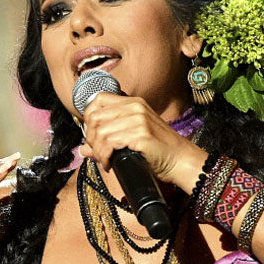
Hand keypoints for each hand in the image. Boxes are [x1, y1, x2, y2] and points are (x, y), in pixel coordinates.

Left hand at [76, 93, 205, 190]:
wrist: (181, 160)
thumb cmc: (158, 150)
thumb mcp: (131, 139)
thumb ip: (107, 139)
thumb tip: (82, 149)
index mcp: (132, 103)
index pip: (98, 99)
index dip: (89, 118)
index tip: (91, 135)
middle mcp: (135, 107)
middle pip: (95, 116)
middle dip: (90, 138)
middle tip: (97, 152)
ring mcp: (138, 119)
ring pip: (101, 132)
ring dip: (98, 151)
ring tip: (105, 160)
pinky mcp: (141, 134)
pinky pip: (110, 143)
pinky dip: (105, 156)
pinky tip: (110, 163)